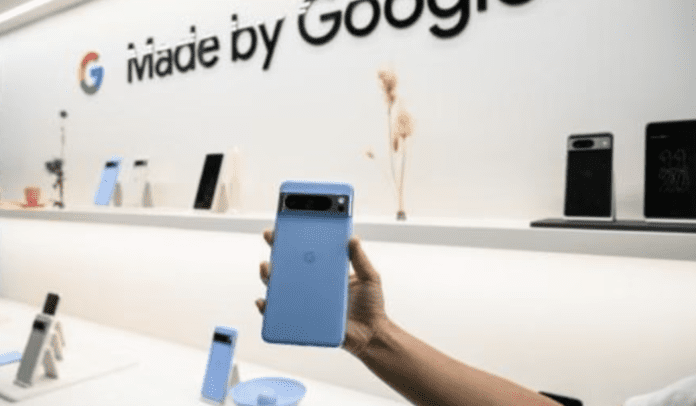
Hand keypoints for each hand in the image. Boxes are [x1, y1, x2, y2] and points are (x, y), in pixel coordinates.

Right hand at [256, 229, 387, 356]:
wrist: (371, 335)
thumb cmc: (372, 307)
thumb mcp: (370, 278)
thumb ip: (361, 259)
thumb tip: (352, 238)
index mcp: (326, 271)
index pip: (307, 250)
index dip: (294, 237)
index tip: (285, 224)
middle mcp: (312, 284)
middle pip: (288, 265)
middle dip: (276, 249)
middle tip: (271, 238)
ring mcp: (305, 301)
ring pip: (279, 286)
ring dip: (268, 276)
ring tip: (268, 267)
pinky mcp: (302, 320)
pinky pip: (279, 314)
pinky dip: (267, 308)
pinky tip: (264, 301)